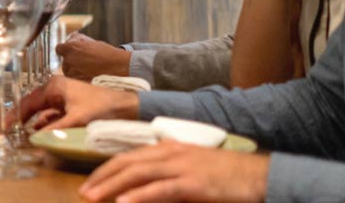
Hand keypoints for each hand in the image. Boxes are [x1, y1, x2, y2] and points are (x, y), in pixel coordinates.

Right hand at [13, 76, 139, 132]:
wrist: (126, 107)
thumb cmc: (102, 107)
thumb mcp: (76, 120)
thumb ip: (54, 130)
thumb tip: (34, 140)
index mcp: (54, 85)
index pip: (27, 101)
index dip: (14, 115)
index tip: (5, 127)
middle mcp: (55, 88)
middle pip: (31, 104)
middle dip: (21, 118)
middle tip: (9, 131)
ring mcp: (62, 96)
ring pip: (41, 110)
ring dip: (33, 122)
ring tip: (23, 134)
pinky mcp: (69, 105)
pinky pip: (51, 115)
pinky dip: (45, 123)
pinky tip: (41, 132)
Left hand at [55, 33, 130, 81]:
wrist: (115, 64)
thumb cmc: (104, 52)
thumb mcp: (89, 41)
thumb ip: (77, 40)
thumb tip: (71, 38)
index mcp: (71, 47)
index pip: (58, 48)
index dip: (64, 50)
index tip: (69, 51)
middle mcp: (69, 59)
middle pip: (64, 61)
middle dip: (71, 60)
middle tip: (83, 60)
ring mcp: (72, 71)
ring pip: (68, 70)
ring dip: (74, 69)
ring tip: (87, 67)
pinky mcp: (78, 80)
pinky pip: (74, 78)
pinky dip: (79, 77)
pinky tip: (89, 73)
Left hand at [81, 141, 270, 202]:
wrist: (261, 176)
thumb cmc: (227, 176)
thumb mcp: (193, 170)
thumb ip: (167, 176)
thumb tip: (142, 188)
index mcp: (170, 148)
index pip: (130, 156)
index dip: (107, 169)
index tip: (90, 182)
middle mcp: (172, 153)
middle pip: (128, 163)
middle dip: (102, 177)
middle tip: (83, 192)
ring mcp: (182, 167)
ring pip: (138, 174)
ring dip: (112, 186)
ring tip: (93, 197)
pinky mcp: (193, 184)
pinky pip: (160, 190)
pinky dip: (139, 196)